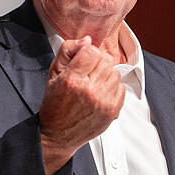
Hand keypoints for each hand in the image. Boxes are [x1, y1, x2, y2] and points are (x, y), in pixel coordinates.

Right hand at [40, 36, 124, 174]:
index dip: (86, 52)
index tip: (82, 60)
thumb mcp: (53, 73)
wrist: (59, 134)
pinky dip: (112, 87)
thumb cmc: (55, 105)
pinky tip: (100, 93)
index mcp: (72, 80)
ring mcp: (103, 102)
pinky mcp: (112, 111)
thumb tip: (87, 40)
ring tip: (93, 83)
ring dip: (105, 74)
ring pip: (115, 72)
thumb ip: (68, 51)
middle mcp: (89, 91)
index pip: (91, 51)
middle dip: (96, 63)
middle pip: (105, 60)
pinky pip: (121, 87)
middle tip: (87, 73)